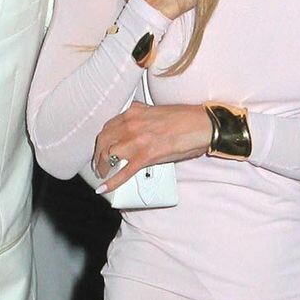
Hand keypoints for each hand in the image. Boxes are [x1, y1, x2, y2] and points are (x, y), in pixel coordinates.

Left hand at [93, 102, 210, 195]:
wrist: (200, 125)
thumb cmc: (184, 119)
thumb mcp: (155, 111)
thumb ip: (141, 116)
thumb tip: (134, 124)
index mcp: (133, 113)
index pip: (109, 127)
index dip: (103, 140)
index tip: (102, 147)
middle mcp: (131, 125)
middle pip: (104, 141)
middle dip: (99, 154)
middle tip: (99, 163)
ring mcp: (137, 141)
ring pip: (109, 155)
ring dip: (103, 166)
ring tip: (102, 174)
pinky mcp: (145, 157)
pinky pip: (124, 172)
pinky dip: (112, 182)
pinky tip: (104, 188)